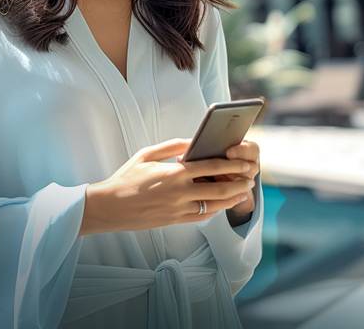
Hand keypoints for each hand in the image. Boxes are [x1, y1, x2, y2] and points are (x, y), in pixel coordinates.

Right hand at [82, 138, 255, 235]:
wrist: (112, 206)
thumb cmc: (127, 177)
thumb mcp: (146, 154)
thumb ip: (171, 146)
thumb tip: (192, 142)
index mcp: (174, 173)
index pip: (210, 167)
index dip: (231, 164)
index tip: (244, 162)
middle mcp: (180, 192)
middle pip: (220, 188)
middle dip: (239, 182)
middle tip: (251, 178)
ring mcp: (180, 209)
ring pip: (216, 205)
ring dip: (233, 198)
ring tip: (243, 191)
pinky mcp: (177, 221)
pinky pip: (204, 215)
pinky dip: (217, 208)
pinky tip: (222, 202)